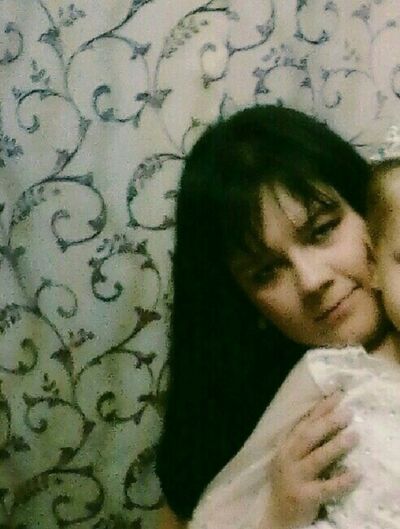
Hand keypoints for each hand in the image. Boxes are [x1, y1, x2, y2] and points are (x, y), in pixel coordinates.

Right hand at [267, 392, 358, 528]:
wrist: (277, 516)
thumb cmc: (289, 482)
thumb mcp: (291, 457)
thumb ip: (304, 441)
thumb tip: (329, 417)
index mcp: (285, 446)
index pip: (304, 422)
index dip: (320, 408)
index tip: (337, 395)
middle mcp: (287, 458)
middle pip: (308, 436)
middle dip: (328, 423)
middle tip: (348, 413)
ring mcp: (294, 477)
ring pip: (316, 458)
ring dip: (336, 446)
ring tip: (354, 436)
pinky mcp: (303, 496)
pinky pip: (326, 487)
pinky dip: (342, 480)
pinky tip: (356, 474)